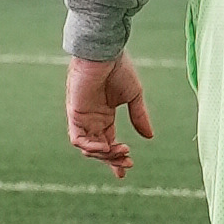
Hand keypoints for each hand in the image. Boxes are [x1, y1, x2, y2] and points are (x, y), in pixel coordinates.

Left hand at [67, 51, 152, 176]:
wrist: (106, 51)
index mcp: (104, 115)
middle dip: (113, 160)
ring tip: (122, 152)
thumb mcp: (134, 96)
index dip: (115, 158)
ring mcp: (82, 117)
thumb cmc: (119, 68)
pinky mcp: (74, 113)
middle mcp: (92, 119)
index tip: (125, 171)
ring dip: (105, 155)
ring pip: (88, 147)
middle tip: (127, 164)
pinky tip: (105, 148)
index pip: (108, 142)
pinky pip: (77, 138)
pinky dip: (90, 147)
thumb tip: (149, 137)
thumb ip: (139, 116)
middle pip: (99, 149)